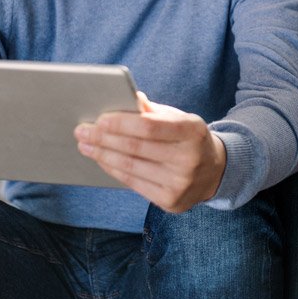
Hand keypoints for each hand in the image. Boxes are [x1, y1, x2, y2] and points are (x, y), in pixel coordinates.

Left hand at [75, 92, 225, 212]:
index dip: (121, 123)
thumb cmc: (189, 139)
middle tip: (82, 131)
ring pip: (131, 167)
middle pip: (136, 148)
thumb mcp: (180, 119)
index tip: (99, 119)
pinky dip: (113, 170)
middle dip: (104, 139)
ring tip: (85, 145)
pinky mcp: (171, 201)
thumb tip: (125, 98)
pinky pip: (133, 183)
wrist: (215, 171)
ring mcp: (180, 183)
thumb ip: (152, 111)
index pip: (149, 127)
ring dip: (103, 155)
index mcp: (193, 131)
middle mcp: (188, 159)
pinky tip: (102, 160)